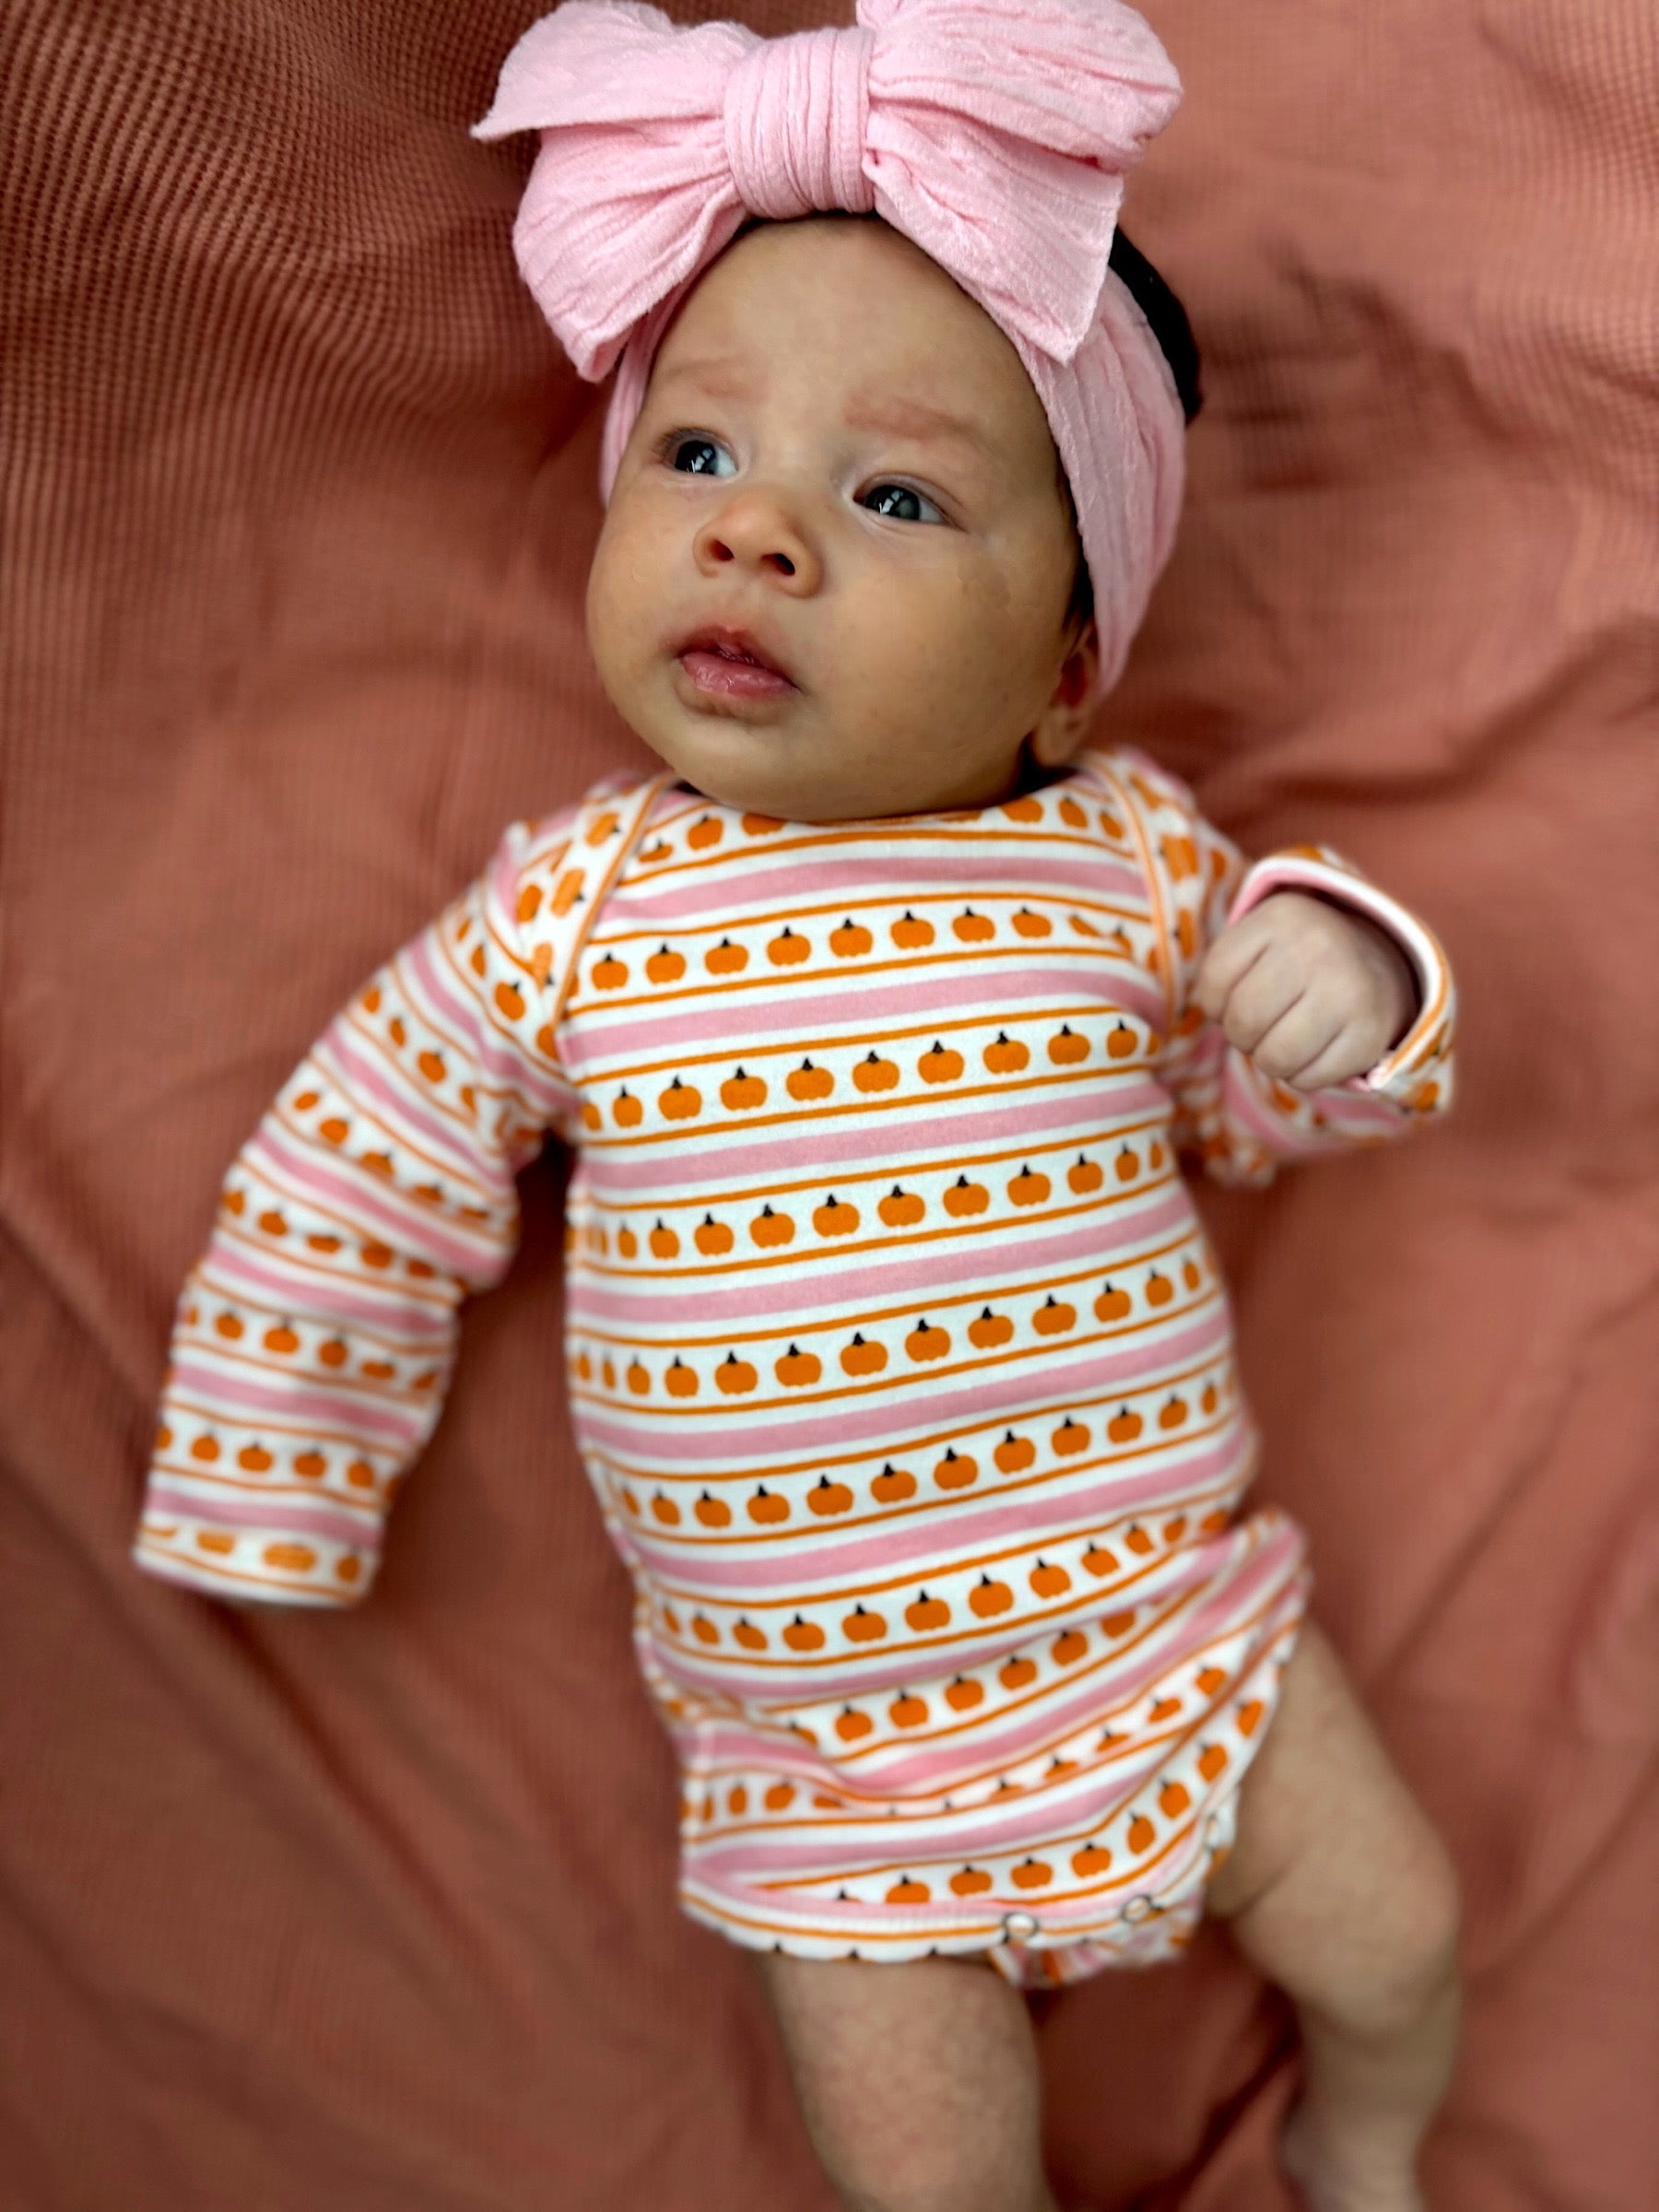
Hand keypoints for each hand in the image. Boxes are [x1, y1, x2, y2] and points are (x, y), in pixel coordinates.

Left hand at [1193, 892, 1416, 1090]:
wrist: (1376, 966)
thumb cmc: (1295, 960)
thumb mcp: (1258, 940)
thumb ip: (1222, 970)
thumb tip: (1210, 1014)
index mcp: (1281, 916)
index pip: (1215, 979)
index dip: (1214, 1004)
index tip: (1236, 999)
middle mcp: (1319, 948)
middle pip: (1243, 1021)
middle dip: (1241, 1036)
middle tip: (1260, 1027)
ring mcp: (1348, 993)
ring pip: (1274, 1058)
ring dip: (1268, 1060)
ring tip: (1283, 1040)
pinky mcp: (1369, 1035)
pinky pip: (1308, 1080)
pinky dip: (1301, 1075)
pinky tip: (1314, 1050)